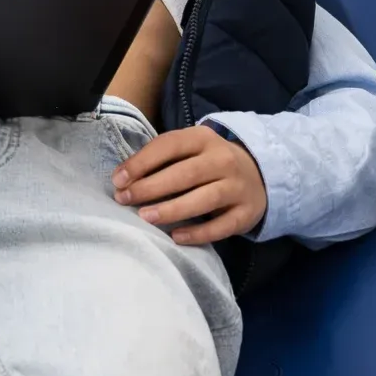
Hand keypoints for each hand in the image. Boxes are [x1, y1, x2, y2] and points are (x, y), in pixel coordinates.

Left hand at [112, 125, 266, 245]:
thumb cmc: (208, 163)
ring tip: (145, 217)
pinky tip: (176, 236)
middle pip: (185, 174)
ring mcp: (238, 186)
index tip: (118, 179)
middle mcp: (223, 159)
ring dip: (172, 209)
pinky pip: (222, 226)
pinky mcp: (246, 212)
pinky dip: (198, 233)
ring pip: (204, 199)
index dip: (141, 162)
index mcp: (203, 139)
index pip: (169, 145)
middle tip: (125, 199)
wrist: (258, 175)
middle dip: (150, 187)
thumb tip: (122, 178)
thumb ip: (161, 159)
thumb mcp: (189, 150)